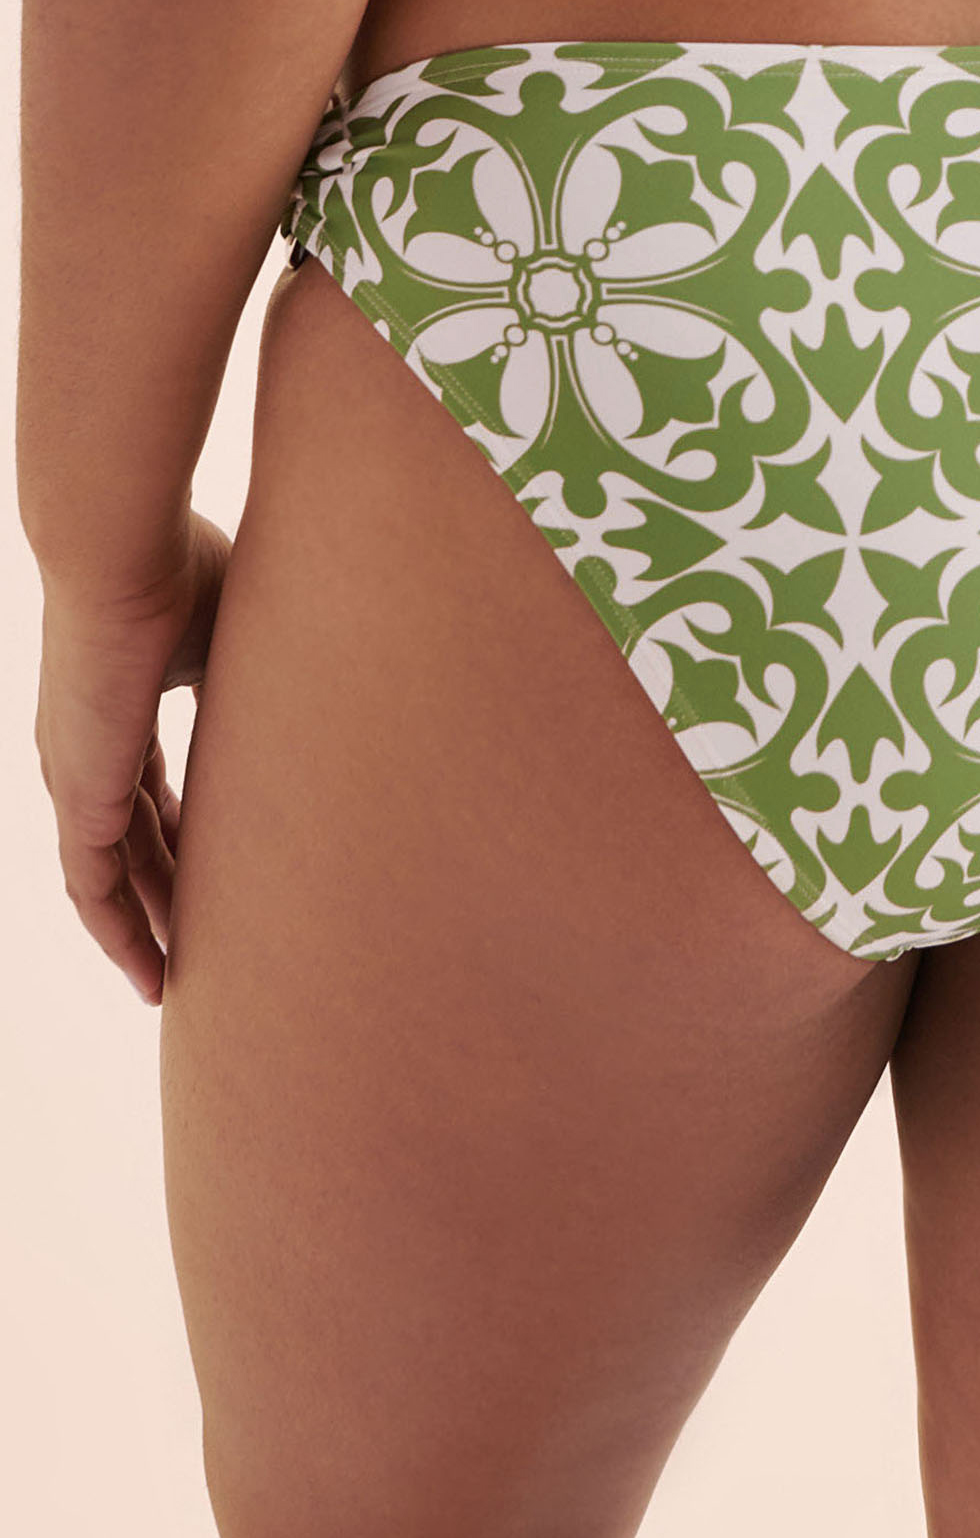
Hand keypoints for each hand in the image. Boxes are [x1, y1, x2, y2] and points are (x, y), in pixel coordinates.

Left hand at [33, 509, 233, 1006]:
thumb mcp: (240, 634)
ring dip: (143, 932)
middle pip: (128, 845)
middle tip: (206, 950)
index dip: (181, 840)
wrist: (122, 552)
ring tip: (178, 984)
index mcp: (121, 709)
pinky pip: (92, 885)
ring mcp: (77, 772)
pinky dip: (118, 932)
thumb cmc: (184, 568)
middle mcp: (87, 749)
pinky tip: (150, 971)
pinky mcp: (78, 791)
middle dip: (164, 900)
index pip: (145, 794)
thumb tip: (345, 670)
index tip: (221, 877)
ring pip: (108, 877)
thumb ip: (267, 672)